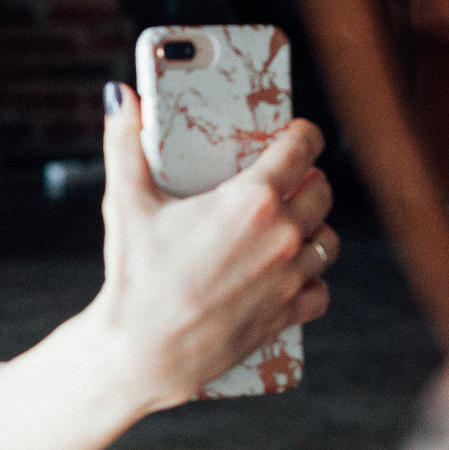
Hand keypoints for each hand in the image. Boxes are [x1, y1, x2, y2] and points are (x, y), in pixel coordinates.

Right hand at [90, 82, 334, 410]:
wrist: (140, 351)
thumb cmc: (133, 274)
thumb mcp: (126, 203)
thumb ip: (124, 143)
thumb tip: (120, 98)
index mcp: (251, 200)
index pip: (303, 149)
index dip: (303, 134)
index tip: (296, 134)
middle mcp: (281, 236)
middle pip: (322, 190)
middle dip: (308, 179)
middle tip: (285, 181)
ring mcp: (289, 278)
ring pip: (328, 240)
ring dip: (314, 229)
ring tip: (289, 227)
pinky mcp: (286, 314)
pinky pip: (321, 290)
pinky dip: (310, 281)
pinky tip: (288, 276)